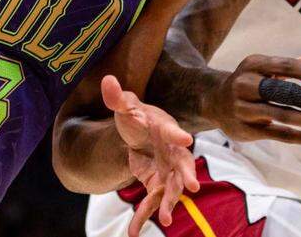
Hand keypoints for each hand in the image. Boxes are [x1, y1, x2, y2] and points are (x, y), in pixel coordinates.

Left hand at [101, 75, 198, 236]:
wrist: (139, 134)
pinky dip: (143, 217)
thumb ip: (116, 96)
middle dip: (188, 175)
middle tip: (193, 186)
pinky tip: (133, 232)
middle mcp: (172, 152)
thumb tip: (107, 80)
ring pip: (172, 189)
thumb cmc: (136, 116)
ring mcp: (167, 170)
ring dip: (170, 203)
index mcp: (165, 129)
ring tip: (167, 219)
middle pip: (183, 165)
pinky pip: (152, 203)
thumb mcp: (124, 106)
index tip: (185, 139)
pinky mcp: (156, 184)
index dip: (178, 135)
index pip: (173, 131)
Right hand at [205, 54, 300, 144]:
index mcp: (253, 64)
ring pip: (282, 116)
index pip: (287, 66)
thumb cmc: (248, 82)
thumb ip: (284, 68)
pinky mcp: (246, 130)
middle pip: (284, 93)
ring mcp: (244, 108)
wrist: (212, 101)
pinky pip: (278, 134)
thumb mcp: (261, 68)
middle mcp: (245, 84)